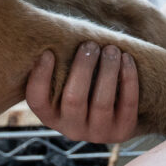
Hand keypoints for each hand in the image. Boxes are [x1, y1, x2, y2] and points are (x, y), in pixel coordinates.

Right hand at [24, 42, 139, 143]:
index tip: (48, 52)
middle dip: (83, 68)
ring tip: (110, 49)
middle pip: (73, 99)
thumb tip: (52, 33)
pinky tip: (126, 58)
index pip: (37, 100)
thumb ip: (59, 66)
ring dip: (107, 70)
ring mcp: (98, 132)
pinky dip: (128, 78)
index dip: (40, 77)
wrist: (115, 115)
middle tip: (90, 45)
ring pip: (102, 102)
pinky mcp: (122, 130)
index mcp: (50, 116)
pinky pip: (128, 103)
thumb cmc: (84, 87)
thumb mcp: (65, 83)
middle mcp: (71, 129)